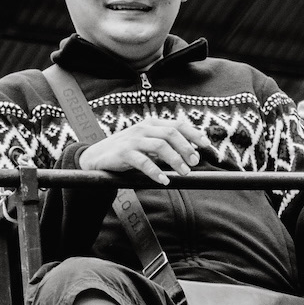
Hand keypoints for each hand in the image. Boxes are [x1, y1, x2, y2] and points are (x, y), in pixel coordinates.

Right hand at [80, 114, 207, 185]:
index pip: (177, 125)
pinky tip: (164, 180)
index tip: (207, 146)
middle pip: (171, 134)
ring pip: (160, 146)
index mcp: (152, 124)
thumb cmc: (127, 152)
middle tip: (195, 163)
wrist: (97, 158)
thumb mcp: (148, 145)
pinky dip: (156, 172)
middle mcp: (143, 128)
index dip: (194, 134)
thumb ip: (167, 147)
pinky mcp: (123, 153)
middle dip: (186, 148)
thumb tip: (193, 154)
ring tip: (184, 172)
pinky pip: (143, 162)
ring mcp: (133, 140)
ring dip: (175, 159)